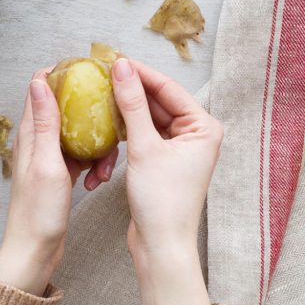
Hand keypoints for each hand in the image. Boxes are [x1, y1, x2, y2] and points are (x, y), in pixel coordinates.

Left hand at [0, 69, 117, 295]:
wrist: (35, 252)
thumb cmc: (38, 213)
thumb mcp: (47, 163)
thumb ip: (45, 123)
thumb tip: (40, 82)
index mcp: (30, 133)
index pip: (41, 87)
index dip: (65, 74)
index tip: (92, 72)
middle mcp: (38, 141)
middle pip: (66, 108)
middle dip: (90, 108)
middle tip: (114, 110)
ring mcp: (50, 157)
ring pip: (79, 134)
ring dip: (97, 143)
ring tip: (105, 165)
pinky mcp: (61, 173)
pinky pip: (83, 156)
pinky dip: (94, 162)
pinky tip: (99, 179)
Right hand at [111, 59, 223, 304]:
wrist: (161, 246)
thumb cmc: (161, 200)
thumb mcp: (143, 147)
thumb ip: (132, 104)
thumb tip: (121, 67)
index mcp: (203, 127)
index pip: (168, 89)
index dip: (140, 72)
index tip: (113, 57)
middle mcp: (197, 134)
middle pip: (160, 101)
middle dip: (132, 88)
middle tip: (102, 71)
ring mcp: (182, 148)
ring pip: (150, 117)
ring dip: (128, 107)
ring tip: (101, 90)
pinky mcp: (165, 161)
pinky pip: (146, 134)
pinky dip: (128, 128)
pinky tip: (108, 118)